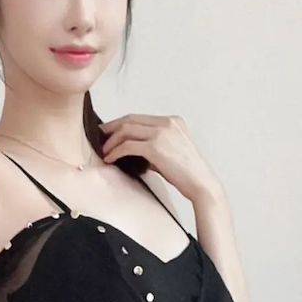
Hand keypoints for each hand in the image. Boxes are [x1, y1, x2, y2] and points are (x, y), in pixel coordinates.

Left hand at [99, 113, 224, 203]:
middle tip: (100, 137)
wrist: (202, 183)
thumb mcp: (171, 151)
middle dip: (111, 128)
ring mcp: (162, 133)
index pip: (139, 117)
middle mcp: (167, 122)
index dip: (120, 123)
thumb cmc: (187, 173)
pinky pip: (128, 145)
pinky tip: (111, 159)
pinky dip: (115, 152)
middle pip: (130, 119)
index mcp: (173, 121)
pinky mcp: (156, 146)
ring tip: (104, 151)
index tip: (109, 131)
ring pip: (126, 130)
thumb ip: (154, 144)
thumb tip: (130, 147)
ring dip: (111, 141)